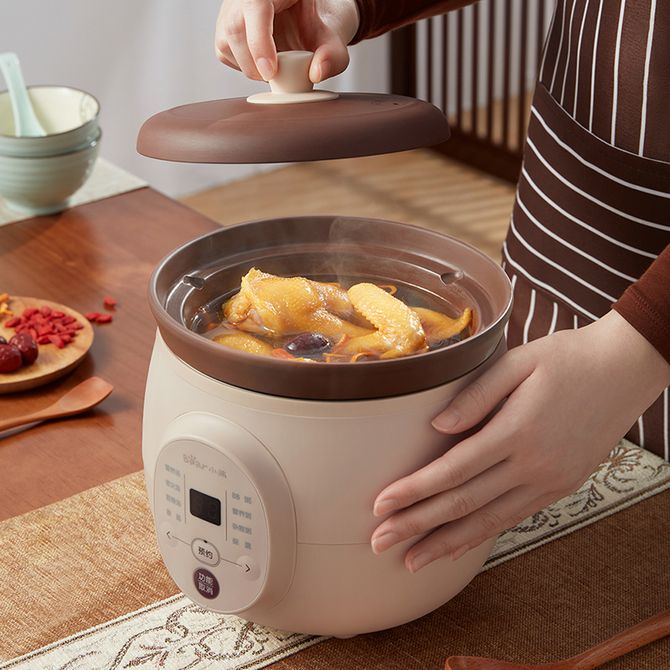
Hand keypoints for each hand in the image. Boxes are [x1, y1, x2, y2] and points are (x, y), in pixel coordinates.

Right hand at [215, 0, 359, 81]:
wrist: (299, 14)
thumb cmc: (312, 23)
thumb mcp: (330, 37)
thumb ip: (332, 55)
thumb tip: (316, 74)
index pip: (255, 9)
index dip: (259, 43)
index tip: (270, 71)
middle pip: (235, 31)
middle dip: (255, 64)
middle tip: (277, 75)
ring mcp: (228, 10)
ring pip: (226, 44)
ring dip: (250, 67)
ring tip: (273, 64)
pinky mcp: (222, 27)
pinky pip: (225, 52)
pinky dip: (244, 65)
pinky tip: (262, 59)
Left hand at [370, 310, 669, 571]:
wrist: (625, 371)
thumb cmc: (567, 359)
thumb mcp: (518, 363)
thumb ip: (476, 396)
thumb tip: (436, 426)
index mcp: (517, 431)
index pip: (453, 470)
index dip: (414, 490)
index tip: (381, 504)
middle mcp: (533, 465)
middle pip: (463, 503)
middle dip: (417, 525)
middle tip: (379, 542)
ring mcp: (549, 481)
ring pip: (487, 521)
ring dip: (445, 543)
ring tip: (411, 561)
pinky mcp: (560, 487)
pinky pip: (513, 519)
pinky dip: (481, 536)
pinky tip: (456, 547)